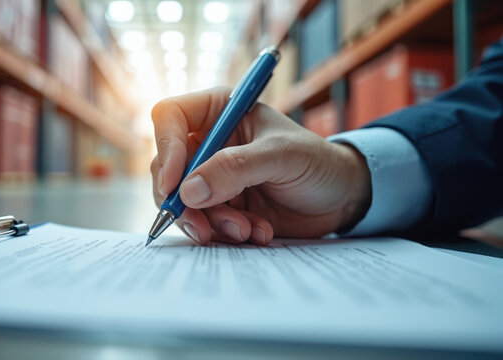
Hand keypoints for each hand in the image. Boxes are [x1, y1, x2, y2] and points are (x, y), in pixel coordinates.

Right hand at [150, 88, 371, 245]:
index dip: (166, 149)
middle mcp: (209, 142)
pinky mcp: (221, 205)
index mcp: (218, 112)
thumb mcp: (281, 156)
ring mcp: (212, 176)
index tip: (174, 185)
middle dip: (184, 202)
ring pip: (183, 202)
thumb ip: (235, 168)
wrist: (340, 198)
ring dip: (211, 222)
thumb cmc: (317, 161)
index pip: (169, 118)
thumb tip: (188, 191)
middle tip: (203, 227)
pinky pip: (204, 222)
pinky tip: (258, 231)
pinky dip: (225, 233)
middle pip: (167, 168)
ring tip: (247, 230)